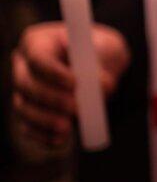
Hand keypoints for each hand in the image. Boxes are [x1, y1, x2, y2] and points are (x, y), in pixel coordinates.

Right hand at [11, 22, 128, 148]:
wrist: (99, 66)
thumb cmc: (99, 51)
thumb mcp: (107, 48)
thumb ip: (104, 61)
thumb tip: (103, 85)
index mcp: (38, 42)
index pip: (37, 57)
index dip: (53, 72)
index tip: (75, 83)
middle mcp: (23, 65)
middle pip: (25, 83)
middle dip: (50, 98)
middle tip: (75, 107)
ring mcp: (24, 90)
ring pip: (23, 107)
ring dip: (44, 120)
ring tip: (67, 128)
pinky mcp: (29, 112)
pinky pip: (28, 127)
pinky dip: (42, 135)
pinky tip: (60, 140)